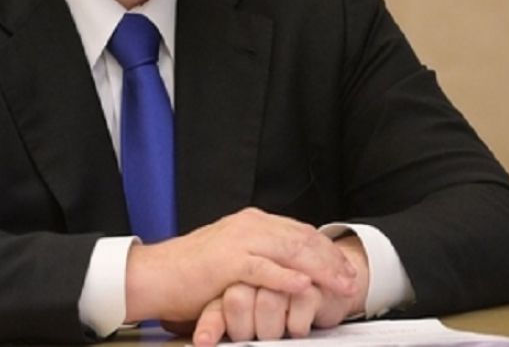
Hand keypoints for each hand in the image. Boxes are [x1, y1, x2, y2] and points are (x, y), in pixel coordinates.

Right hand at [186, 234, 369, 345]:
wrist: (156, 274)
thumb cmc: (191, 272)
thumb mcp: (232, 255)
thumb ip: (260, 256)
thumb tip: (290, 267)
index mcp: (252, 222)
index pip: (300, 231)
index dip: (327, 249)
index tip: (346, 267)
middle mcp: (249, 225)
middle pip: (302, 239)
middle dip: (332, 260)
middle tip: (352, 280)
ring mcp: (239, 241)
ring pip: (291, 251)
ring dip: (321, 269)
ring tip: (340, 285)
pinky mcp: (228, 261)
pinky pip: (265, 269)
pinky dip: (288, 277)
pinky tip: (306, 286)